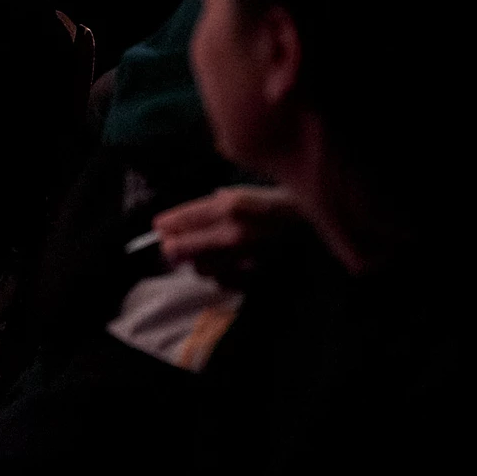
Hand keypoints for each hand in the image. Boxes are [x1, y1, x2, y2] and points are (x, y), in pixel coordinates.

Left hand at [151, 185, 301, 287]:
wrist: (317, 230)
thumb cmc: (281, 206)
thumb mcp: (247, 193)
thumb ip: (215, 204)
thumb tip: (183, 218)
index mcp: (230, 206)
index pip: (185, 218)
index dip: (168, 222)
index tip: (159, 226)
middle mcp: (233, 233)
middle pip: (181, 248)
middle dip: (172, 246)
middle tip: (169, 244)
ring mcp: (243, 259)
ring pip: (200, 268)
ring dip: (198, 261)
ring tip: (204, 254)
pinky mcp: (253, 278)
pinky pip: (222, 282)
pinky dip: (220, 275)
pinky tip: (227, 266)